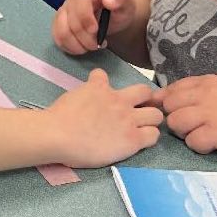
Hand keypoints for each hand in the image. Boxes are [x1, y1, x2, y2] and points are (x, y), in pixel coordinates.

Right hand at [43, 69, 161, 167]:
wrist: (59, 134)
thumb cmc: (59, 118)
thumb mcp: (72, 95)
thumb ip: (85, 93)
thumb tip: (87, 98)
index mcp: (99, 87)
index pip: (105, 76)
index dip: (106, 86)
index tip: (105, 96)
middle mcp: (118, 99)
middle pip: (146, 91)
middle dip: (143, 100)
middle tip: (136, 111)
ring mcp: (128, 119)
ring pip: (157, 115)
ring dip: (150, 120)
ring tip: (141, 128)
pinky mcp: (133, 139)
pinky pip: (154, 135)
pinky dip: (149, 137)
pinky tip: (138, 141)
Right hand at [53, 0, 139, 55]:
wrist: (114, 15)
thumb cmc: (119, 8)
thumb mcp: (125, 2)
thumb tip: (108, 1)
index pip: (79, 2)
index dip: (85, 18)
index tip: (96, 30)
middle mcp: (71, 1)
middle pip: (71, 23)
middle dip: (86, 38)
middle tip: (100, 44)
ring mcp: (63, 14)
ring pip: (62, 33)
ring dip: (78, 45)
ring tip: (92, 46)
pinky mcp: (59, 26)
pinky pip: (58, 40)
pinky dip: (71, 48)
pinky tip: (83, 48)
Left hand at [151, 75, 216, 167]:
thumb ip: (192, 96)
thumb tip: (156, 99)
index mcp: (208, 81)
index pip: (171, 89)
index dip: (171, 106)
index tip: (184, 115)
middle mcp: (208, 91)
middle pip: (169, 107)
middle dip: (177, 121)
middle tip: (197, 128)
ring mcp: (212, 111)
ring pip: (175, 123)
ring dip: (187, 135)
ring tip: (206, 136)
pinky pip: (191, 141)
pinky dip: (200, 148)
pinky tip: (214, 145)